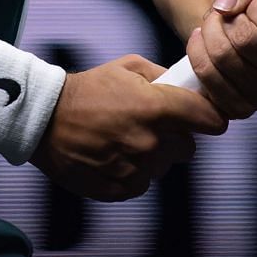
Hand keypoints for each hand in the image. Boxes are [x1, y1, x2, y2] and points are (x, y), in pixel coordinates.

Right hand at [30, 54, 227, 200]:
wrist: (44, 119)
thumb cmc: (87, 89)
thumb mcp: (126, 67)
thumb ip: (162, 75)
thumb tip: (188, 87)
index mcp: (155, 108)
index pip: (208, 119)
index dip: (212, 118)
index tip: (211, 120)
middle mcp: (149, 142)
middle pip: (188, 148)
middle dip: (176, 137)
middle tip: (151, 125)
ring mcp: (134, 168)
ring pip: (163, 167)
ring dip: (152, 156)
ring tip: (123, 139)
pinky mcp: (118, 189)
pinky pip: (141, 184)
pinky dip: (132, 173)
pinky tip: (113, 155)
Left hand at [185, 0, 256, 118]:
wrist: (243, 25)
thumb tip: (227, 5)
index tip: (254, 1)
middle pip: (246, 40)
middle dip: (228, 15)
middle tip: (228, 10)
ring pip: (223, 56)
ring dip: (209, 29)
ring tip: (214, 20)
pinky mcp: (238, 107)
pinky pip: (207, 76)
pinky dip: (197, 51)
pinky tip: (202, 39)